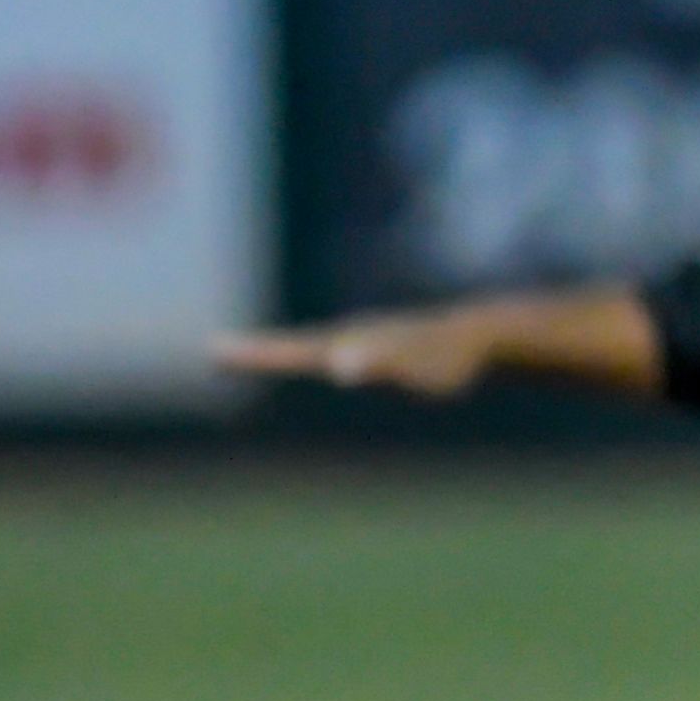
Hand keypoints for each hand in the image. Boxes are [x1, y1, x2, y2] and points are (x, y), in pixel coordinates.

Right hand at [216, 307, 505, 398]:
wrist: (487, 334)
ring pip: (323, 347)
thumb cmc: (448, 358)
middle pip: (297, 346)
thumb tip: (340, 367)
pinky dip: (330, 356)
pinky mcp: (395, 347)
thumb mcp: (411, 366)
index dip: (254, 353)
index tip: (212, 349)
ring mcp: (374, 339)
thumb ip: (375, 364)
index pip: (291, 351)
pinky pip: (353, 353)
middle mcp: (354, 337)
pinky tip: (336, 362)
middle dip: (257, 351)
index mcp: (349, 343)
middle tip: (214, 350)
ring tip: (255, 353)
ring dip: (286, 351)